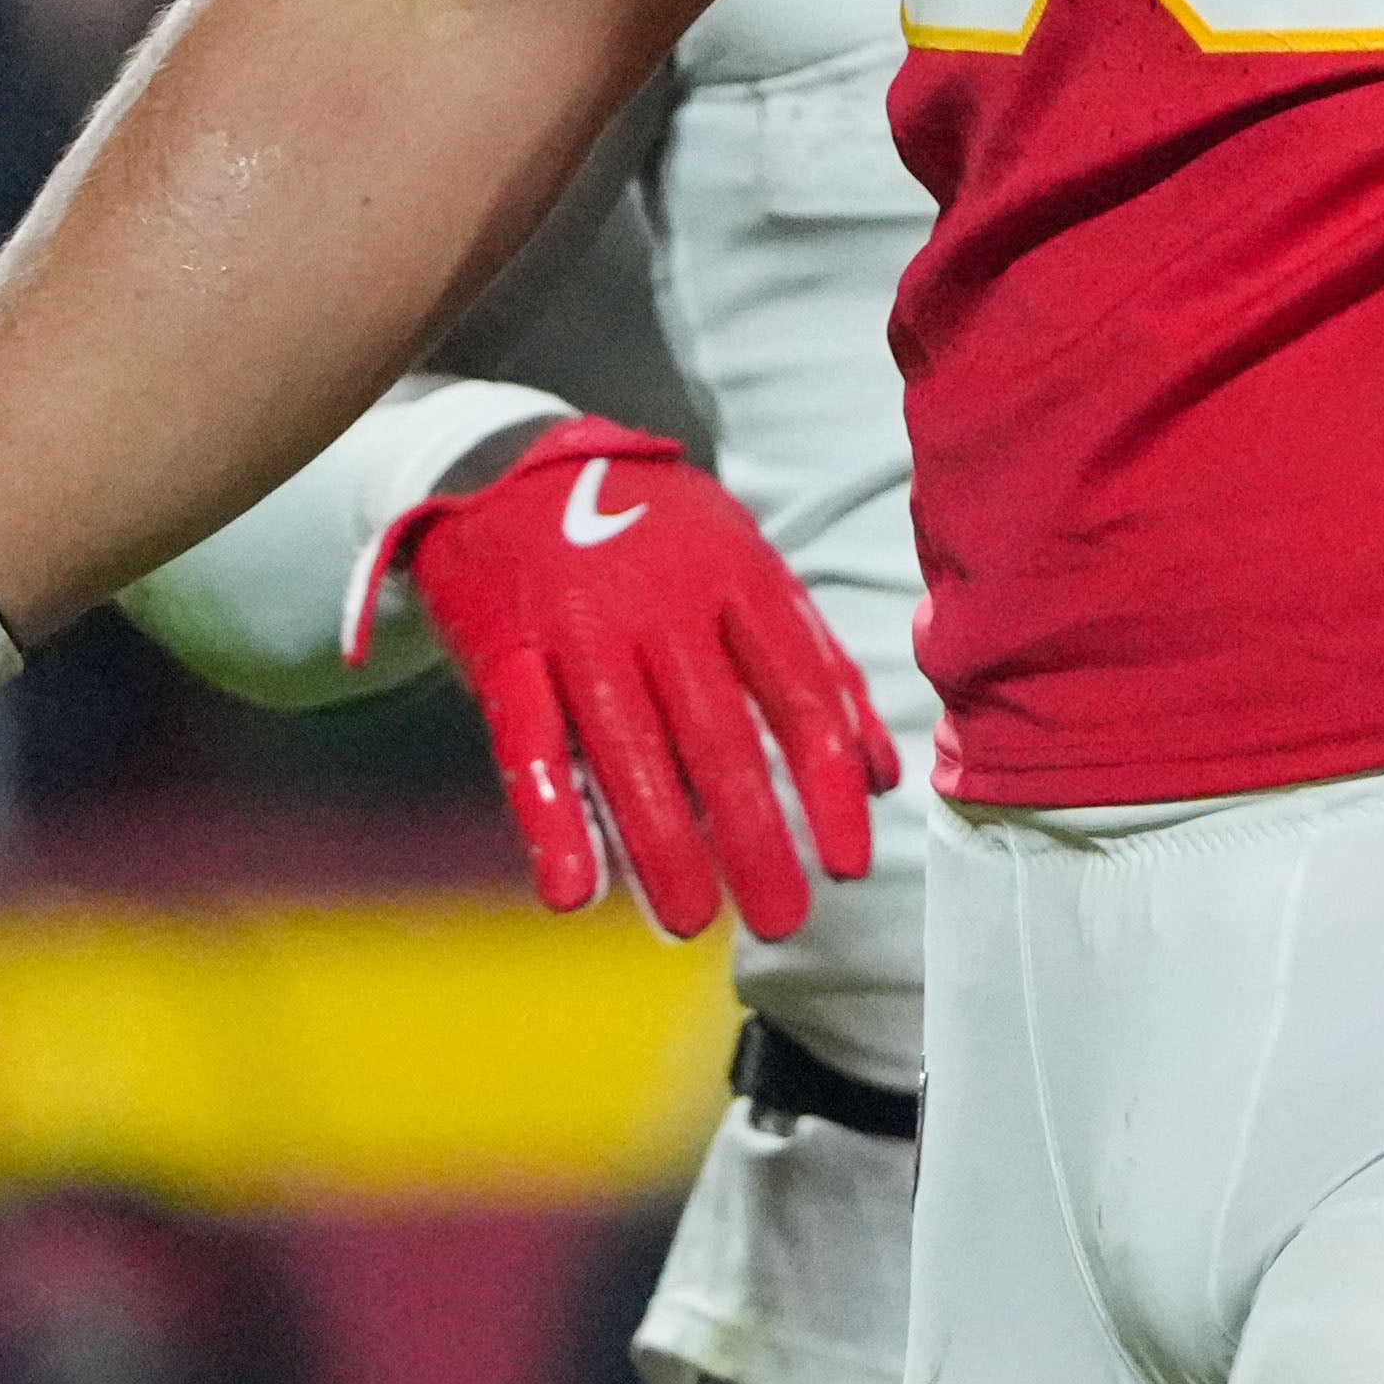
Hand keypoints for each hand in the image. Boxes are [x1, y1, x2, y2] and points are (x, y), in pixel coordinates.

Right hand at [365, 421, 894, 939]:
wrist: (513, 462)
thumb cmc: (653, 537)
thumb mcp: (743, 567)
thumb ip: (812, 661)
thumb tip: (880, 775)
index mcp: (737, 577)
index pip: (800, 694)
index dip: (828, 786)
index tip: (849, 865)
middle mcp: (662, 601)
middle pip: (718, 735)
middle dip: (755, 836)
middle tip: (782, 921)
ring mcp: (578, 623)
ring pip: (628, 747)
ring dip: (662, 844)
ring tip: (689, 921)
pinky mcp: (503, 646)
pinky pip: (530, 741)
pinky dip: (551, 819)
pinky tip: (573, 892)